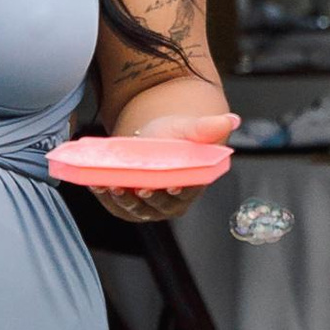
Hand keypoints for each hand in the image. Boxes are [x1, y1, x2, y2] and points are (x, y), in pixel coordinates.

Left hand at [98, 107, 239, 223]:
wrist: (151, 139)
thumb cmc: (174, 136)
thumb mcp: (189, 129)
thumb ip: (208, 127)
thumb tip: (233, 119)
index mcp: (191, 187)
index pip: (187, 192)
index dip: (179, 191)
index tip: (172, 185)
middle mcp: (170, 204)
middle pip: (159, 205)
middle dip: (148, 199)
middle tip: (139, 188)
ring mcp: (148, 208)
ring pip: (135, 210)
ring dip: (123, 201)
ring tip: (113, 186)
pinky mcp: (127, 207)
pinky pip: (116, 207)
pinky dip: (105, 197)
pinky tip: (96, 185)